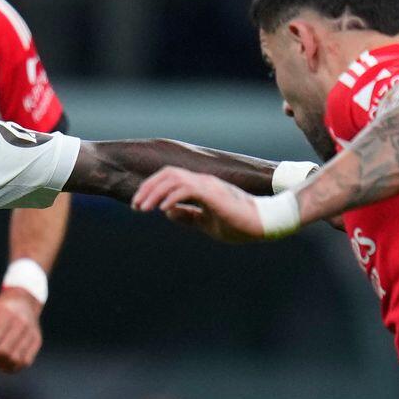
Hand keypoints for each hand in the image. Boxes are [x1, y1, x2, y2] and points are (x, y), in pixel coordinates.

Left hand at [0, 285, 43, 373]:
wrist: (24, 301)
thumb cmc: (0, 309)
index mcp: (7, 312)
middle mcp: (22, 322)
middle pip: (5, 351)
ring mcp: (31, 333)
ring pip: (16, 360)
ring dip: (1, 365)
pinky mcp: (37, 341)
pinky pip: (26, 362)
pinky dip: (13, 367)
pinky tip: (4, 363)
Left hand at [131, 167, 270, 243]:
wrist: (262, 224)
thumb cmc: (238, 224)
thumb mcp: (205, 222)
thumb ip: (188, 216)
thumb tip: (167, 212)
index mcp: (200, 186)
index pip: (170, 178)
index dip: (151, 189)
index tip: (139, 206)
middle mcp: (202, 181)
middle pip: (168, 173)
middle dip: (147, 188)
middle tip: (135, 206)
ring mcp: (208, 186)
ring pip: (174, 179)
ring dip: (154, 193)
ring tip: (142, 209)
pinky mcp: (213, 194)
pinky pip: (187, 189)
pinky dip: (171, 197)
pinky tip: (162, 209)